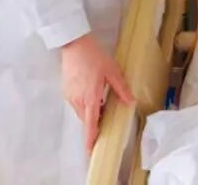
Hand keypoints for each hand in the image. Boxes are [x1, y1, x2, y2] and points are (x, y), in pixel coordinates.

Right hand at [60, 34, 134, 153]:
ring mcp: (70, 95)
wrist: (74, 45)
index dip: (90, 138)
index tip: (90, 150)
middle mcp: (78, 100)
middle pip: (86, 118)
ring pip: (81, 111)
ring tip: (102, 100)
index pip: (90, 124)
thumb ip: (121, 88)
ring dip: (90, 111)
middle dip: (94, 122)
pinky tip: (93, 91)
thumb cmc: (94, 57)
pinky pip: (76, 102)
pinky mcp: (66, 90)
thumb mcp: (112, 71)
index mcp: (90, 97)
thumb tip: (131, 101)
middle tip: (106, 118)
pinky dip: (85, 103)